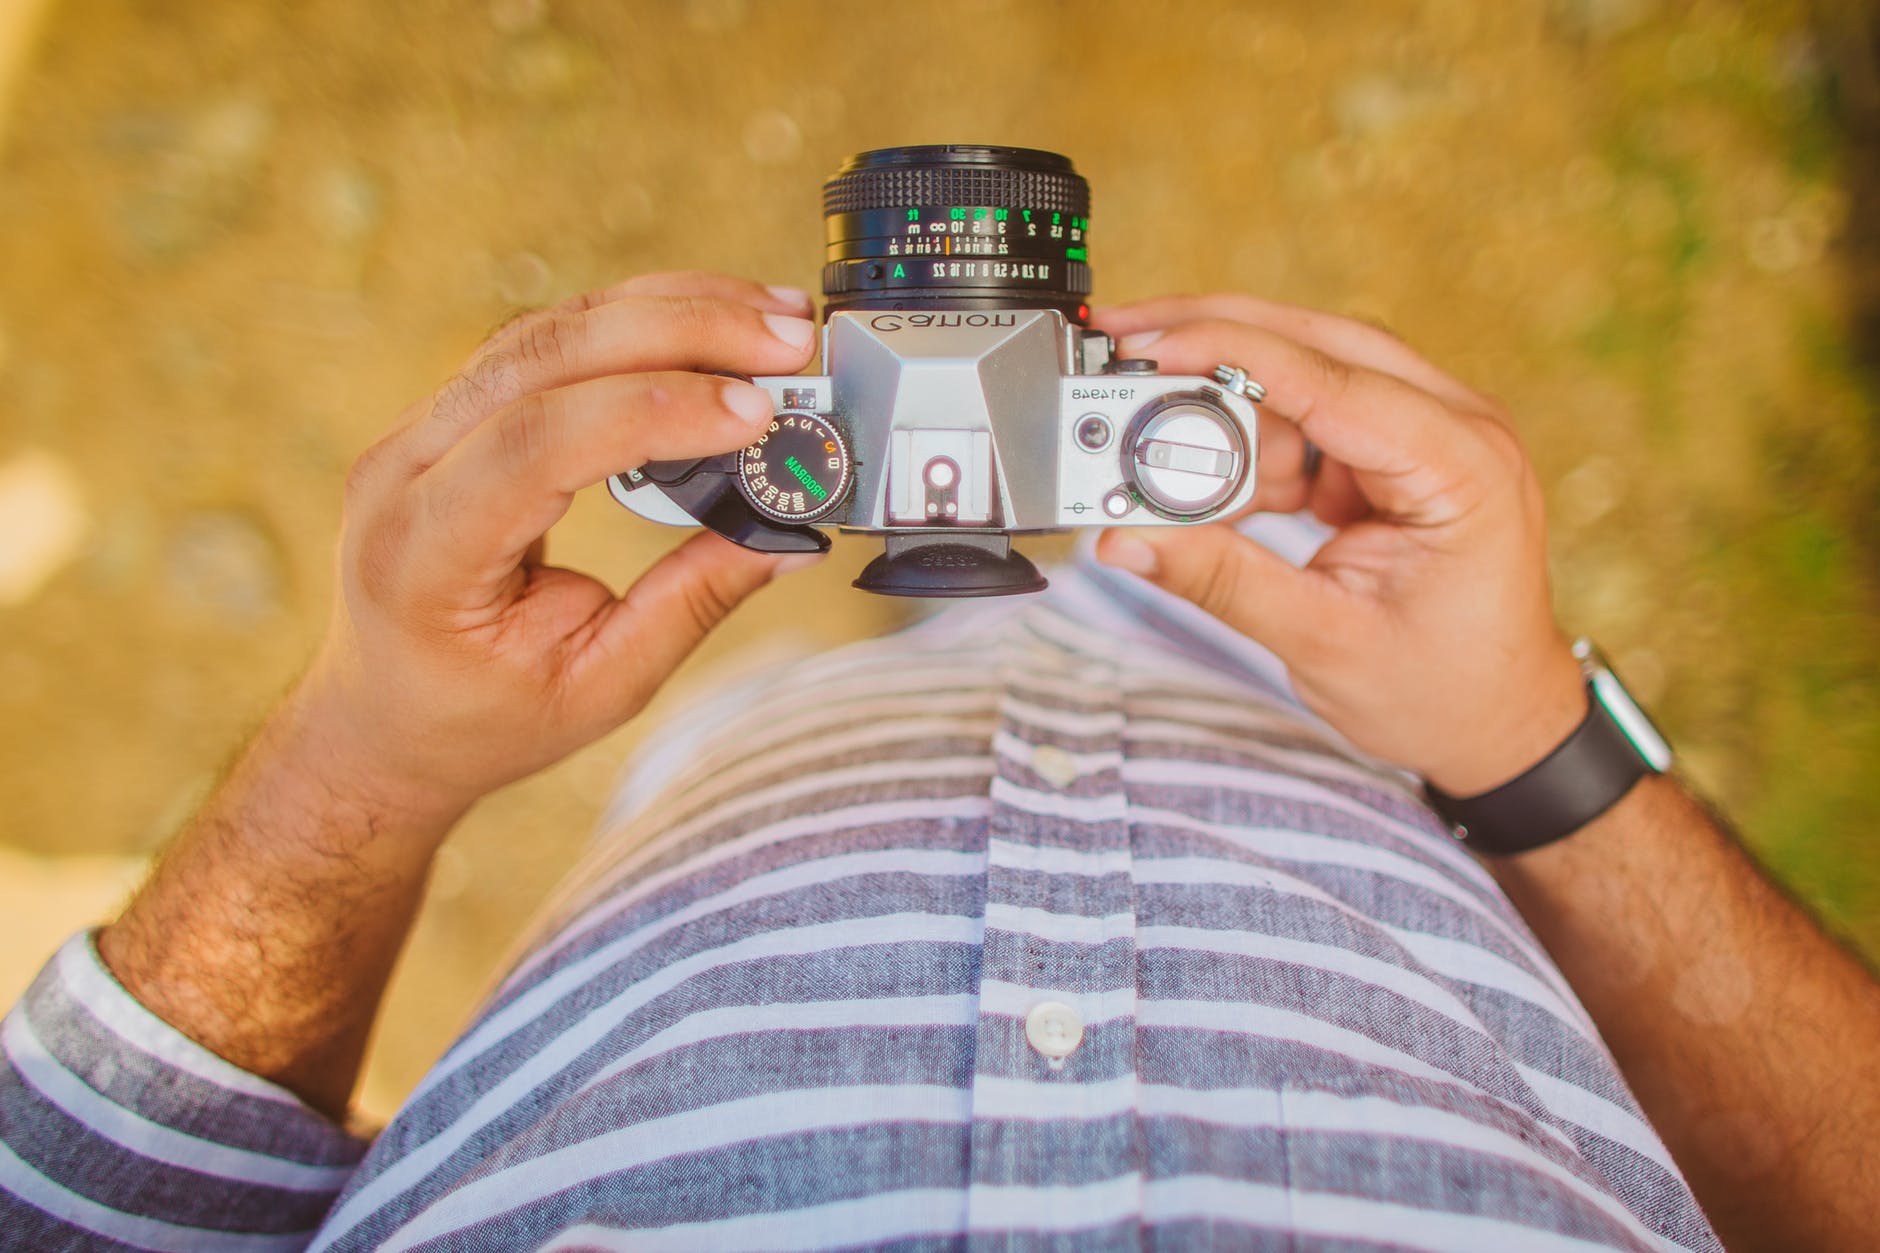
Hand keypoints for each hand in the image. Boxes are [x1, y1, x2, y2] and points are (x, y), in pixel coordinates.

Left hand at [295, 271, 820, 824]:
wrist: (386, 715)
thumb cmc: (479, 718)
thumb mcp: (597, 687)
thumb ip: (689, 605)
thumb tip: (789, 539)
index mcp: (421, 553)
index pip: (534, 445)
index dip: (650, 413)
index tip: (753, 413)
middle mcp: (403, 469)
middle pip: (542, 356)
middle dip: (679, 333)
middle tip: (786, 343)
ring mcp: (419, 428)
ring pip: (549, 329)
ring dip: (669, 310)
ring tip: (771, 319)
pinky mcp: (454, 410)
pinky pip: (547, 340)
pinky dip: (637, 322)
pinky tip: (711, 320)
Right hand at [1092, 294, 1584, 794]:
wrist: (1500, 722)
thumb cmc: (1445, 691)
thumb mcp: (1324, 643)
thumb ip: (1222, 582)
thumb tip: (1128, 541)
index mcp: (1463, 467)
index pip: (1334, 380)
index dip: (1233, 353)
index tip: (1150, 345)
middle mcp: (1456, 428)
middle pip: (1318, 345)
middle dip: (1214, 339)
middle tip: (1124, 339)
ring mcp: (1429, 434)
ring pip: (1307, 375)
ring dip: (1226, 401)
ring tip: (1152, 443)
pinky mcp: (1397, 454)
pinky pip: (1310, 419)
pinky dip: (1250, 442)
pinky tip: (1206, 485)